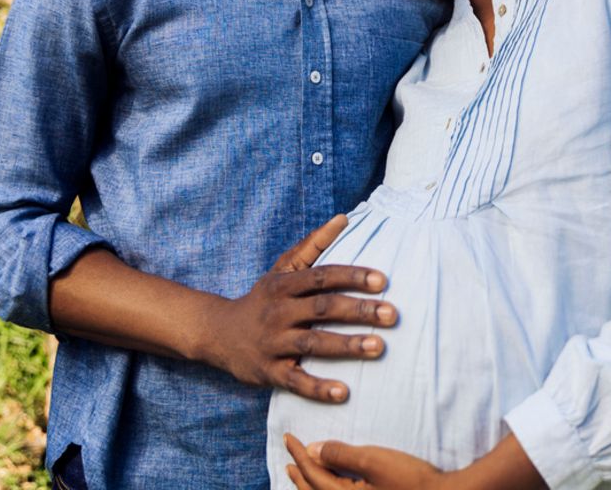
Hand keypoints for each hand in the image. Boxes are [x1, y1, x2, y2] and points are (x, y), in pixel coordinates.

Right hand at [200, 215, 396, 401]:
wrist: (218, 334)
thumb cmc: (263, 299)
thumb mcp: (282, 269)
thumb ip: (313, 245)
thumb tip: (343, 219)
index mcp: (284, 285)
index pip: (322, 277)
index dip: (351, 277)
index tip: (382, 281)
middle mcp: (278, 312)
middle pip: (322, 309)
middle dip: (358, 311)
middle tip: (392, 314)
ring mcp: (273, 343)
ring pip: (312, 344)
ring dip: (346, 346)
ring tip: (378, 347)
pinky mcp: (269, 372)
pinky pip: (295, 381)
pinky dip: (318, 388)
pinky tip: (343, 392)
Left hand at [284, 433, 449, 489]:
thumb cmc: (410, 480)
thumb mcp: (373, 461)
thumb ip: (341, 454)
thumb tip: (312, 450)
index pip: (312, 474)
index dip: (298, 454)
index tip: (287, 436)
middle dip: (299, 474)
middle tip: (288, 459)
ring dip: (309, 486)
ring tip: (300, 475)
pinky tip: (332, 487)